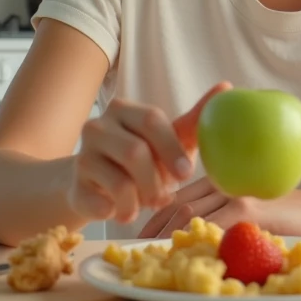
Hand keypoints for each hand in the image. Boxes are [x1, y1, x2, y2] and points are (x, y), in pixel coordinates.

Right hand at [69, 82, 231, 223]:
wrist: (97, 182)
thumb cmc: (143, 156)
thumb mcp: (169, 137)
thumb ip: (195, 119)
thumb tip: (227, 87)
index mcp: (123, 109)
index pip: (150, 120)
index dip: (171, 148)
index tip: (187, 174)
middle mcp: (97, 126)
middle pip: (135, 152)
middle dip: (156, 180)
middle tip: (165, 196)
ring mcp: (82, 156)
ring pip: (119, 183)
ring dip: (140, 200)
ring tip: (145, 204)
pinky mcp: (73, 186)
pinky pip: (100, 205)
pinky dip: (118, 212)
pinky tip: (122, 210)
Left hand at [139, 176, 300, 238]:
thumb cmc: (283, 213)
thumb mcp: (247, 209)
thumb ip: (223, 213)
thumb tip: (194, 237)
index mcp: (220, 182)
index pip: (180, 198)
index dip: (156, 216)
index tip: (139, 236)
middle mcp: (223, 184)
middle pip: (178, 205)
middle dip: (153, 227)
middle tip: (135, 250)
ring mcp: (234, 194)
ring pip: (189, 213)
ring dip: (166, 235)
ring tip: (148, 254)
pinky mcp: (247, 208)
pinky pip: (213, 224)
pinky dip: (194, 238)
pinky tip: (181, 251)